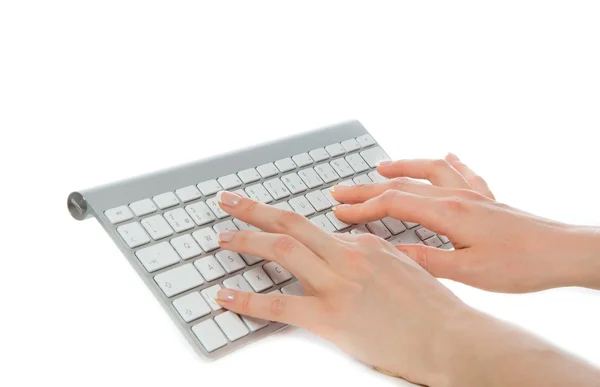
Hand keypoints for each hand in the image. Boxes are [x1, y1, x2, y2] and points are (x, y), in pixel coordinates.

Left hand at [214, 190, 469, 384]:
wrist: (452, 339)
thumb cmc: (433, 309)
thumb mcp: (403, 268)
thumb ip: (371, 257)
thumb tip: (349, 251)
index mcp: (365, 244)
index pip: (314, 227)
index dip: (284, 222)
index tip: (266, 216)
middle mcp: (348, 255)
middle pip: (292, 221)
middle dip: (254, 209)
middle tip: (228, 200)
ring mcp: (339, 284)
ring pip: (282, 248)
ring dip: (246, 239)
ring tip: (222, 238)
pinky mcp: (331, 317)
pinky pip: (279, 304)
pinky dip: (247, 299)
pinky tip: (225, 296)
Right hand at [332, 153, 599, 291]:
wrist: (563, 252)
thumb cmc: (520, 264)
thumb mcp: (468, 271)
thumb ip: (426, 259)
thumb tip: (388, 251)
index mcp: (449, 213)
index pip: (393, 203)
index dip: (362, 208)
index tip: (338, 213)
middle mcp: (458, 196)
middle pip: (403, 184)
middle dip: (367, 188)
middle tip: (340, 191)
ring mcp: (474, 194)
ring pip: (430, 170)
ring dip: (403, 167)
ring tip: (381, 167)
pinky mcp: (488, 198)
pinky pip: (463, 172)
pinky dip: (448, 163)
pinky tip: (448, 155)